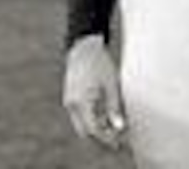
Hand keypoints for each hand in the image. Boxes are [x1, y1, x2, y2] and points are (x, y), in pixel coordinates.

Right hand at [62, 34, 126, 149]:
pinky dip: (91, 118)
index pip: (93, 130)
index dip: (106, 139)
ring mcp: (69, 101)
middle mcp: (72, 104)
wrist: (84, 46)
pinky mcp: (71, 97)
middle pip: (85, 131)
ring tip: (114, 127)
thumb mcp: (111, 84)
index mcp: (81, 102)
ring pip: (82, 124)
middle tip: (118, 138)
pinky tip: (105, 116)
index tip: (119, 142)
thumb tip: (119, 127)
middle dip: (101, 137)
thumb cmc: (100, 62)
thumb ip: (114, 106)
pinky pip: (80, 115)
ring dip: (96, 128)